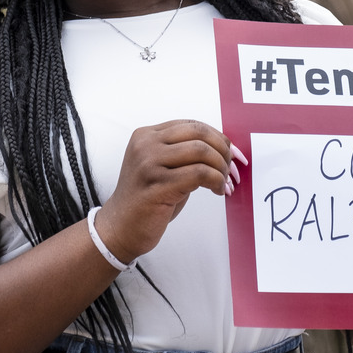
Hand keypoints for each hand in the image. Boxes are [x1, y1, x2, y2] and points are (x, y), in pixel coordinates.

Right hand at [95, 120, 246, 263]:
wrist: (121, 227)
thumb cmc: (147, 199)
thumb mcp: (162, 166)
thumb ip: (185, 152)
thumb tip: (224, 148)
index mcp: (146, 135)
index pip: (192, 125)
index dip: (218, 137)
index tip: (232, 153)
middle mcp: (145, 144)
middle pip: (198, 133)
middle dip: (222, 149)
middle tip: (230, 168)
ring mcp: (149, 163)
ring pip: (201, 151)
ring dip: (221, 167)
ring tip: (223, 182)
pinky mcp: (157, 185)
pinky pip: (199, 174)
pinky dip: (216, 181)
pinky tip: (217, 190)